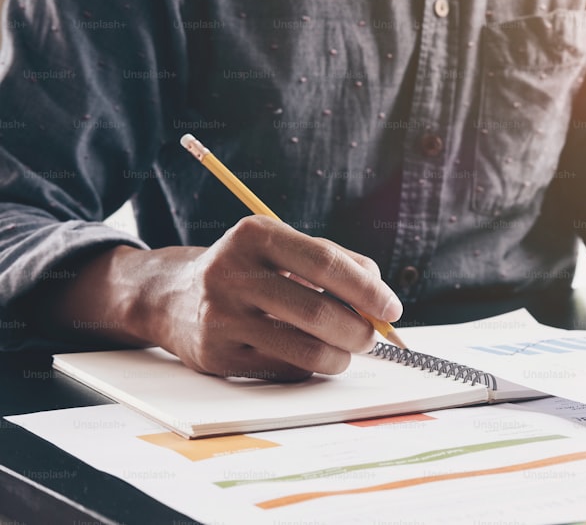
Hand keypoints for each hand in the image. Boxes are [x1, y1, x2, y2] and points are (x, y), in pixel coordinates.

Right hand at [42, 216, 402, 380]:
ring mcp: (221, 318)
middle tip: (372, 337)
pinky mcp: (216, 356)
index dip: (367, 290)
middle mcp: (232, 273)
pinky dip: (311, 367)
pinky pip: (284, 370)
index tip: (392, 308)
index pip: (325, 264)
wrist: (173, 297)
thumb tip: (382, 301)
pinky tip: (311, 355)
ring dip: (341, 356)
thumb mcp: (285, 248)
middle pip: (317, 312)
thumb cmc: (251, 269)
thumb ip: (339, 262)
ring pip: (304, 350)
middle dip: (359, 331)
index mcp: (255, 235)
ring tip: (348, 350)